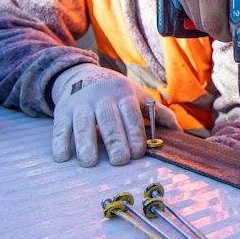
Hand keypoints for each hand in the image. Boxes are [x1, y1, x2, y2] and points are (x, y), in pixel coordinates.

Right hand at [51, 64, 175, 166]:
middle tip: (119, 161)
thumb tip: (179, 134)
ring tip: (89, 162)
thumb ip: (158, 114)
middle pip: (109, 119)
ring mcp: (81, 103)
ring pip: (83, 123)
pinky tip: (63, 157)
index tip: (138, 154)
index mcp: (124, 94)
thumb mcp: (138, 98)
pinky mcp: (62, 111)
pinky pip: (61, 127)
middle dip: (115, 140)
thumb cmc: (118, 95)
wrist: (83, 76)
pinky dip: (60, 141)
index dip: (135, 134)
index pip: (131, 115)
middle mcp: (102, 97)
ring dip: (86, 142)